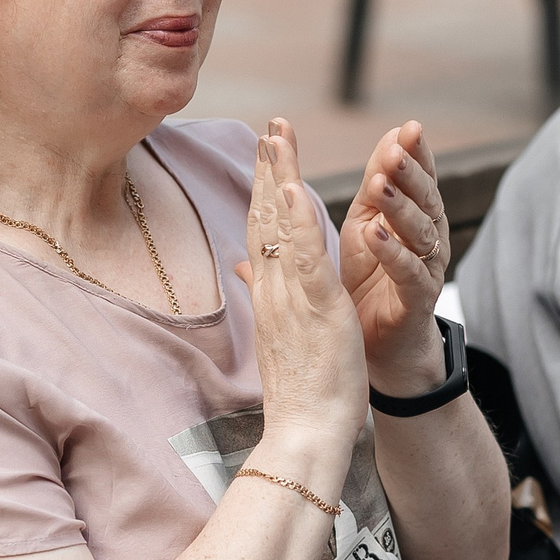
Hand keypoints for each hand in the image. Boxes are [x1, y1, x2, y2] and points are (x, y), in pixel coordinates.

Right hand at [230, 118, 367, 459]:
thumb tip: (244, 267)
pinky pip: (304, 259)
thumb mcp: (281, 335)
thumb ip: (264, 295)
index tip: (268, 148)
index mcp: (271, 294)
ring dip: (280, 178)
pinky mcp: (315, 310)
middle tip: (271, 123)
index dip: (265, 186)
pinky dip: (300, 222)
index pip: (263, 229)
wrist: (304, 435)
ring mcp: (291, 298)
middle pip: (265, 217)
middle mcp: (274, 289)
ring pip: (281, 228)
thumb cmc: (300, 392)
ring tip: (277, 136)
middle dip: (270, 167)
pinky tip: (297, 190)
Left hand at [338, 119, 450, 394]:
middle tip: (395, 149)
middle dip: (410, 172)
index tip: (408, 127)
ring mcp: (426, 269)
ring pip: (419, 233)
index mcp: (415, 217)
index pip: (420, 178)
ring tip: (379, 183)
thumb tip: (390, 134)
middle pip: (425, 199)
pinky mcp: (416, 301)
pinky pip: (408, 273)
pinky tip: (375, 236)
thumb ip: (376, 182)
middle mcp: (429, 239)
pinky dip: (392, 254)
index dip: (416, 153)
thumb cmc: (372, 279)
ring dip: (399, 206)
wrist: (380, 345)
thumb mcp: (367, 222)